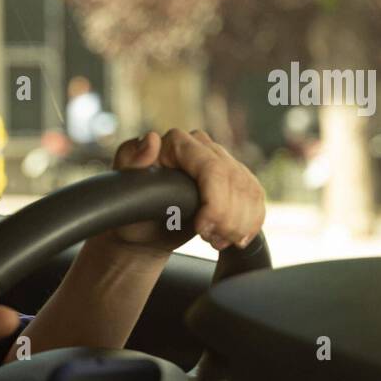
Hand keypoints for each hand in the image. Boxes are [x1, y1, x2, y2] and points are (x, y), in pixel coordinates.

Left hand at [109, 129, 265, 253]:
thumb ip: (130, 160)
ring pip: (250, 190)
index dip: (215, 203)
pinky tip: (235, 237)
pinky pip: (257, 198)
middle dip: (228, 218)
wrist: (144, 229)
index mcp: (177, 142)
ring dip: (239, 223)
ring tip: (217, 241)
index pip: (213, 169)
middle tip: (210, 240)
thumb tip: (152, 140)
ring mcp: (222, 160)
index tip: (201, 229)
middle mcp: (202, 146)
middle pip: (236, 181)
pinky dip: (251, 222)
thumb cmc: (130, 208)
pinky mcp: (236, 179)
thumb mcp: (122, 188)